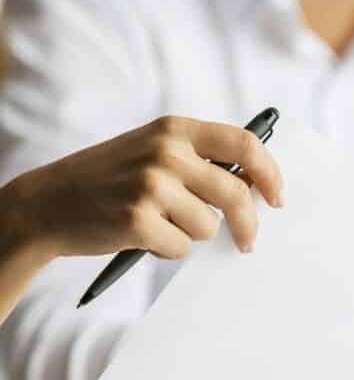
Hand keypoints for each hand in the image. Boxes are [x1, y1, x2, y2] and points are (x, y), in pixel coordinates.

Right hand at [9, 116, 282, 258]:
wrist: (49, 201)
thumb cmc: (110, 179)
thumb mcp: (152, 151)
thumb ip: (199, 161)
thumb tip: (252, 189)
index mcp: (175, 129)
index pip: (245, 143)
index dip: (269, 173)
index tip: (277, 198)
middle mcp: (166, 152)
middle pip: (236, 194)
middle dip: (248, 225)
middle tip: (247, 243)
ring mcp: (151, 185)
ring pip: (209, 227)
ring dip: (191, 235)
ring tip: (159, 225)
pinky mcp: (138, 220)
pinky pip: (182, 247)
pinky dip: (168, 250)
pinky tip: (143, 238)